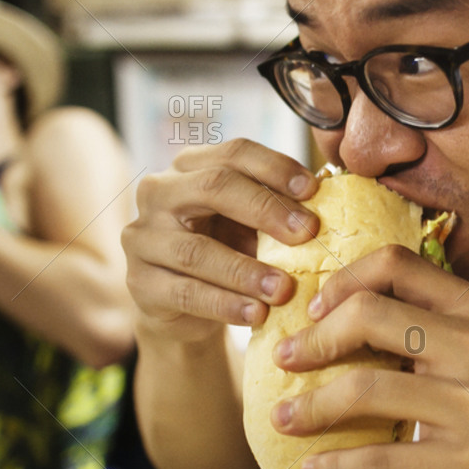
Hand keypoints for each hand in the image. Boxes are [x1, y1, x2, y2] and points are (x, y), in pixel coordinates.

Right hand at [122, 138, 319, 342]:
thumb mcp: (249, 223)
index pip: (233, 153)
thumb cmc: (225, 250)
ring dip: (246, 271)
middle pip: (213, 187)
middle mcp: (158, 192)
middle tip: (307, 235)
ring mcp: (143, 238)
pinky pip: (186, 293)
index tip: (314, 192)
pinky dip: (226, 305)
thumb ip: (276, 208)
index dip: (275, 168)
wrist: (183, 305)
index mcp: (189, 167)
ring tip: (284, 289)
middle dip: (266, 210)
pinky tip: (257, 315)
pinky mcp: (140, 283)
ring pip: (197, 250)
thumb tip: (328, 198)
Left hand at [269, 244, 468, 468]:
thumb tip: (353, 316)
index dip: (344, 279)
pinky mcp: (465, 464)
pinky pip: (383, 460)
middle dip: (312, 340)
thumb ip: (438, 323)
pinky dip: (336, 466)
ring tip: (283, 419)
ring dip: (309, 406)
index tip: (317, 308)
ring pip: (367, 388)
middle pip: (370, 316)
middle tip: (284, 359)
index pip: (397, 264)